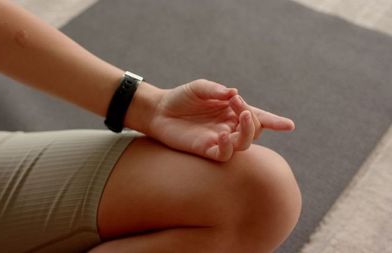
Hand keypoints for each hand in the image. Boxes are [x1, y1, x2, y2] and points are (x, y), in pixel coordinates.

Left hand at [145, 79, 293, 161]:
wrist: (159, 110)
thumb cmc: (181, 98)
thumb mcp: (200, 88)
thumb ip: (217, 90)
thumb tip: (234, 93)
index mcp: (232, 111)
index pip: (257, 117)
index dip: (274, 121)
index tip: (289, 125)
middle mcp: (230, 126)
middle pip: (254, 129)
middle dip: (253, 116)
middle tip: (238, 103)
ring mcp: (219, 139)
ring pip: (244, 143)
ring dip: (248, 131)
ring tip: (240, 115)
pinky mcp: (206, 150)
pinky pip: (224, 154)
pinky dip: (227, 145)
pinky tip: (221, 134)